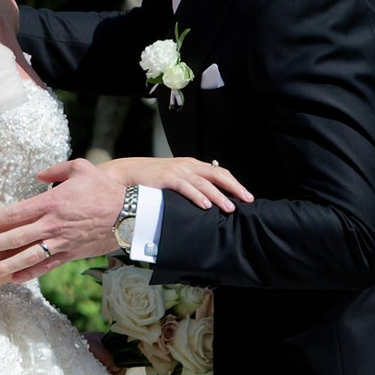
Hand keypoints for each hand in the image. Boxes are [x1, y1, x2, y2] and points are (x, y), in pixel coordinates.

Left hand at [0, 159, 125, 278]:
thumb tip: (38, 174)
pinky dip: (31, 274)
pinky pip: (47, 266)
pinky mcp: (71, 254)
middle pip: (16, 237)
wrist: (129, 215)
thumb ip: (56, 169)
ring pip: (28, 257)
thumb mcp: (80, 168)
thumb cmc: (103, 189)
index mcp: (51, 203)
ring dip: (6, 266)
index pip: (14, 213)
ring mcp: (61, 242)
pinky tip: (15, 279)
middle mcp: (52, 225)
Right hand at [97, 152, 251, 216]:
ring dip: (218, 196)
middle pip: (217, 175)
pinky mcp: (166, 178)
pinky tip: (206, 206)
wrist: (128, 174)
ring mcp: (177, 170)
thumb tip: (209, 200)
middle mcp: (188, 165)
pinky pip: (186, 187)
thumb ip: (191, 184)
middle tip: (247, 200)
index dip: (234, 183)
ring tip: (230, 208)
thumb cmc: (153, 179)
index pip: (219, 172)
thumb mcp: (176, 178)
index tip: (247, 196)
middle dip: (234, 188)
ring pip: (204, 183)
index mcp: (193, 165)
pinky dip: (197, 196)